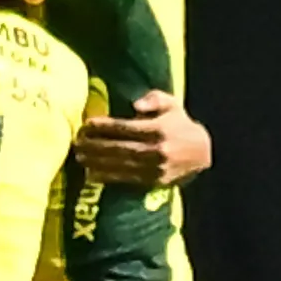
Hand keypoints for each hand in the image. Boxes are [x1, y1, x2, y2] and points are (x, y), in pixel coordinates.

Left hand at [73, 93, 211, 187]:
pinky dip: (108, 177)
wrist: (202, 152)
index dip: (105, 126)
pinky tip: (91, 174)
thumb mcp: (172, 104)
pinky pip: (127, 179)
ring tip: (80, 157)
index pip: (126, 128)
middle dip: (96, 145)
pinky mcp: (154, 181)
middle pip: (120, 147)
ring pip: (121, 165)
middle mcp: (156, 149)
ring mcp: (155, 167)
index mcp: (158, 129)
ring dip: (97, 162)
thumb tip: (136, 104)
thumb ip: (154, 99)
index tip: (87, 124)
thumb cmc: (179, 123)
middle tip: (77, 142)